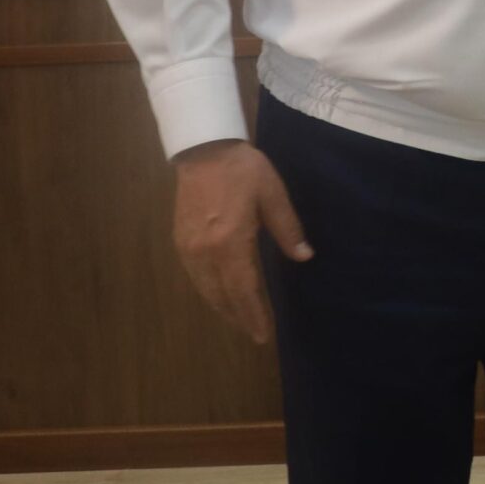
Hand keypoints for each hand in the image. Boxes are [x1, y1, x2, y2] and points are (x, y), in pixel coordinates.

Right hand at [172, 139, 312, 345]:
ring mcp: (189, 249)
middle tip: (256, 334)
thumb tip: (304, 256)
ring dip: (223, 308)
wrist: (203, 149)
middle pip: (223, 295)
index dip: (254, 314)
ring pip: (206, 290)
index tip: (263, 334)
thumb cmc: (243, 170)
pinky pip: (195, 278)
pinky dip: (209, 292)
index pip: (244, 289)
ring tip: (240, 320)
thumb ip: (288, 229)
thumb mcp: (273, 195)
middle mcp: (206, 252)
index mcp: (230, 241)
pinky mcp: (180, 242)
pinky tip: (220, 296)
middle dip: (240, 317)